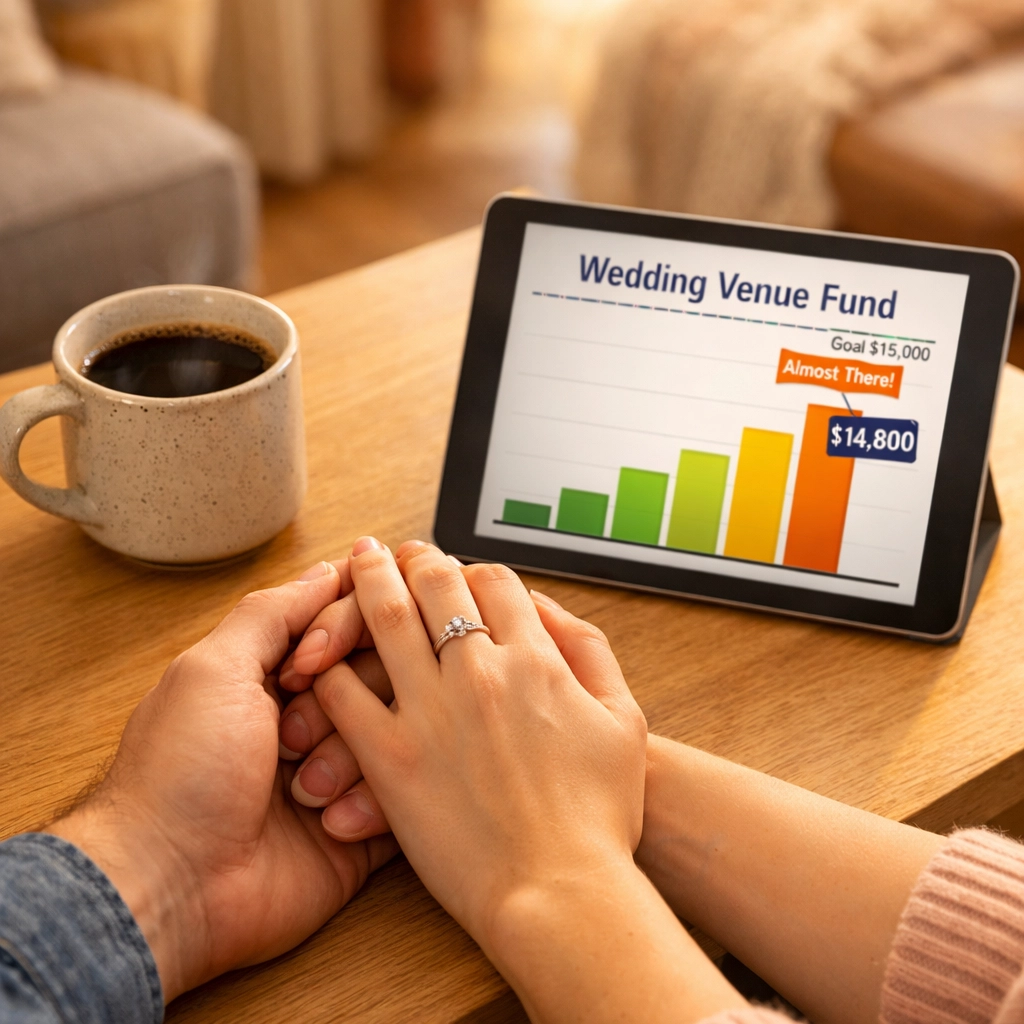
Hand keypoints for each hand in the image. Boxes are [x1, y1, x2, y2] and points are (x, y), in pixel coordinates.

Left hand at [48, 561, 398, 1002]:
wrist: (170, 887)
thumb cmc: (179, 775)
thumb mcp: (215, 669)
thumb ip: (274, 612)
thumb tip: (328, 570)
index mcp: (276, 674)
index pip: (349, 622)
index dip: (344, 633)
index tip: (317, 662)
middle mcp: (314, 717)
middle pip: (382, 674)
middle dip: (340, 706)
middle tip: (288, 738)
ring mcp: (341, 771)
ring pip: (400, 731)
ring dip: (350, 760)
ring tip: (301, 793)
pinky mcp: (362, 827)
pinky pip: (408, 796)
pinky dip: (372, 805)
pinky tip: (329, 824)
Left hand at [311, 539, 647, 933]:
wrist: (561, 900)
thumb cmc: (601, 820)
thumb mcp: (624, 723)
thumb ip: (591, 656)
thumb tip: (549, 612)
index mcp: (536, 660)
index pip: (491, 582)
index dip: (465, 565)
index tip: (444, 562)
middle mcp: (480, 673)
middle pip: (434, 586)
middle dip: (409, 559)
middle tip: (387, 550)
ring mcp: (432, 713)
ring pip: (386, 622)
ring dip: (364, 587)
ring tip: (351, 567)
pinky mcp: (393, 762)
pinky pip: (348, 699)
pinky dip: (331, 673)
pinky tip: (322, 662)